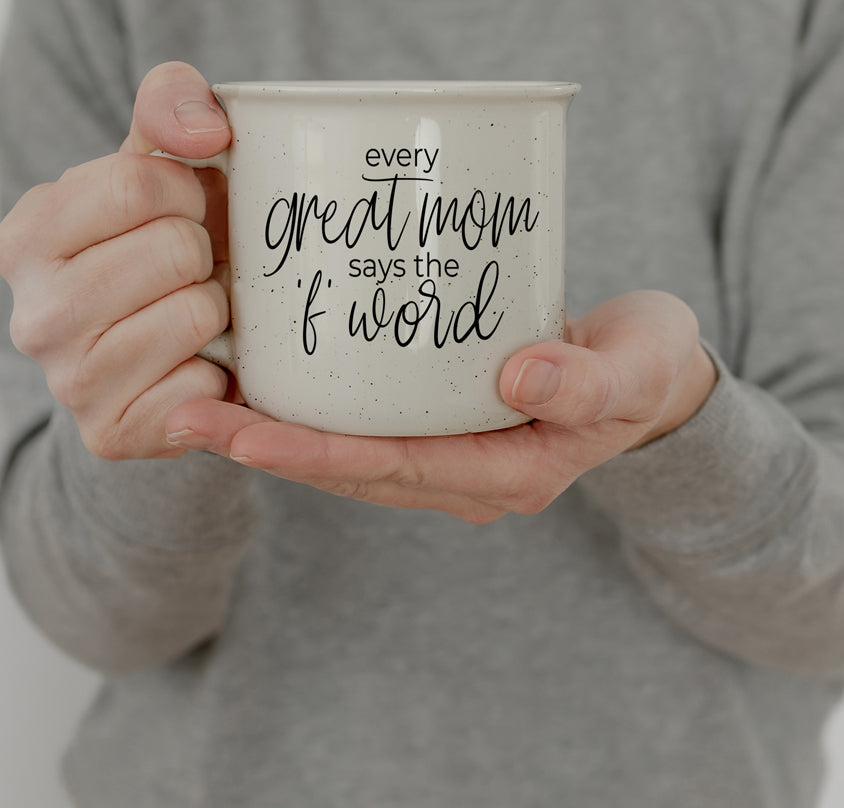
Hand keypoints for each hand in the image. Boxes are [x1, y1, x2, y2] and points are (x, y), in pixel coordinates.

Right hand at [0, 61, 237, 459]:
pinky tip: (196, 362)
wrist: (170, 338)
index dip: (186, 190)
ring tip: (193, 308)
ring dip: (217, 307)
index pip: (138, 184)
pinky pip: (204, 388)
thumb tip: (208, 133)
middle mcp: (32, 314)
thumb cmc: (163, 233)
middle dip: (203, 250)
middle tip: (189, 267)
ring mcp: (68, 382)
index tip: (180, 208)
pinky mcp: (112, 434)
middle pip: (175, 250)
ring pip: (196, 314)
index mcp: (24, 235)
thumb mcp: (158, 153)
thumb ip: (172, 101)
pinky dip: (221, 371)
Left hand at [165, 291, 718, 521]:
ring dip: (277, 433)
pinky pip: (367, 424)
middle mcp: (469, 475)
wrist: (655, 374)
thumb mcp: (637, 371)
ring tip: (201, 404)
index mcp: (509, 473)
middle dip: (269, 448)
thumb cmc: (648, 369)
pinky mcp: (443, 419)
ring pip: (350, 452)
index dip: (317, 455)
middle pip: (352, 469)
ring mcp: (452, 453)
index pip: (395, 470)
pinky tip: (269, 375)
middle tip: (188, 417)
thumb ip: (587, 382)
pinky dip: (314, 410)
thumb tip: (518, 378)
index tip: (244, 433)